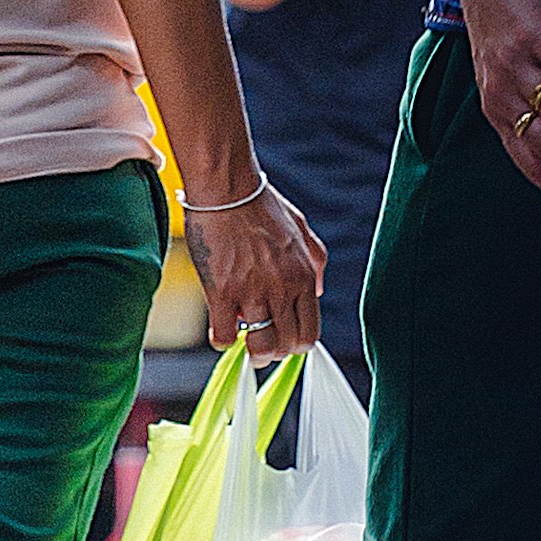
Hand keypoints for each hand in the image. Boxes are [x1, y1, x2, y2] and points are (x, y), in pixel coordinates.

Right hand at [185, 178, 322, 360]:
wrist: (227, 188)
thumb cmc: (260, 204)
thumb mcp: (301, 228)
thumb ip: (316, 261)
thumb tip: (319, 290)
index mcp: (303, 276)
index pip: (310, 332)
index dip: (297, 344)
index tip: (284, 339)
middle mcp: (282, 288)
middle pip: (287, 345)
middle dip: (276, 352)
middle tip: (262, 343)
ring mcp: (251, 292)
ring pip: (260, 346)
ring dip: (252, 352)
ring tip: (244, 342)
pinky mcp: (221, 291)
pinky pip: (224, 335)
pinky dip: (223, 340)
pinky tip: (221, 329)